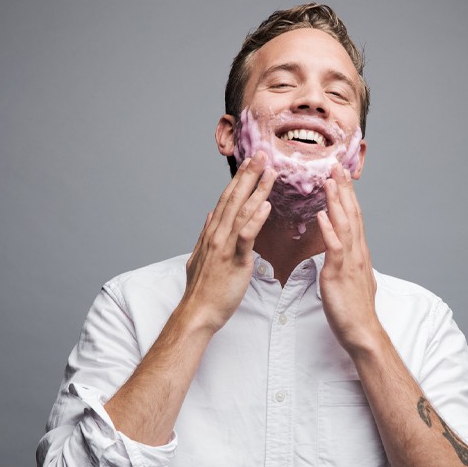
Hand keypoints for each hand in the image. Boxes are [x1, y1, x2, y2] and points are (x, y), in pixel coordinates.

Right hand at [178, 151, 277, 333]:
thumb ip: (205, 234)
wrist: (198, 311)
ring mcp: (225, 245)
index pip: (227, 198)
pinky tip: (266, 206)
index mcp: (212, 231)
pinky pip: (246, 236)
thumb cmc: (202, 288)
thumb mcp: (199, 256)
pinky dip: (256, 219)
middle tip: (261, 155)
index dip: (238, 179)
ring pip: (242, 211)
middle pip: (234, 198)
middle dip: (249, 175)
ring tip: (269, 172)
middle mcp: (217, 233)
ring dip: (257, 190)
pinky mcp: (235, 260)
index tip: (249, 163)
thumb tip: (210, 216)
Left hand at [316, 176, 383, 355]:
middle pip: (352, 215)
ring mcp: (349, 263)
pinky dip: (328, 231)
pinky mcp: (339, 275)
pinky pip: (334, 249)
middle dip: (344, 190)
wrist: (362, 333)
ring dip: (336, 202)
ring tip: (329, 181)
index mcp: (358, 252)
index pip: (354, 217)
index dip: (348, 195)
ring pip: (344, 226)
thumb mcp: (353, 277)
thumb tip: (346, 247)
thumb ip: (349, 259)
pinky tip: (322, 216)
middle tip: (337, 166)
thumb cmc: (355, 308)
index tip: (341, 175)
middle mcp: (357, 253)